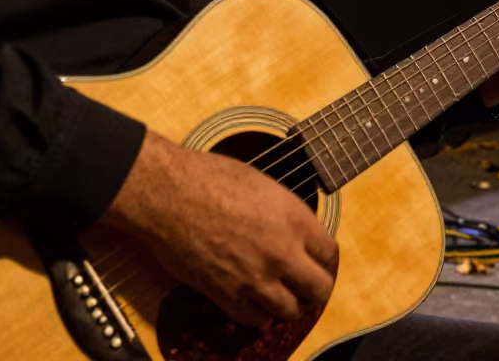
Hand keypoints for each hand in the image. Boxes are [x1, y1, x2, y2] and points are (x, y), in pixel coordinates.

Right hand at [101, 132, 337, 326]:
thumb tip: (296, 231)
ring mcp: (256, 276)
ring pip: (290, 310)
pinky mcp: (227, 294)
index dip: (324, 259)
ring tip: (280, 296)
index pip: (329, 253)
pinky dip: (258, 316)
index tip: (317, 262)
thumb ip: (286, 213)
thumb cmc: (208, 178)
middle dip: (314, 288)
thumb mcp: (262, 184)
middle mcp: (282, 251)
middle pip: (319, 288)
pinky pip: (255, 320)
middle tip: (304, 285)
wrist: (168, 193)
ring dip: (287, 305)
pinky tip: (254, 304)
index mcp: (294, 218)